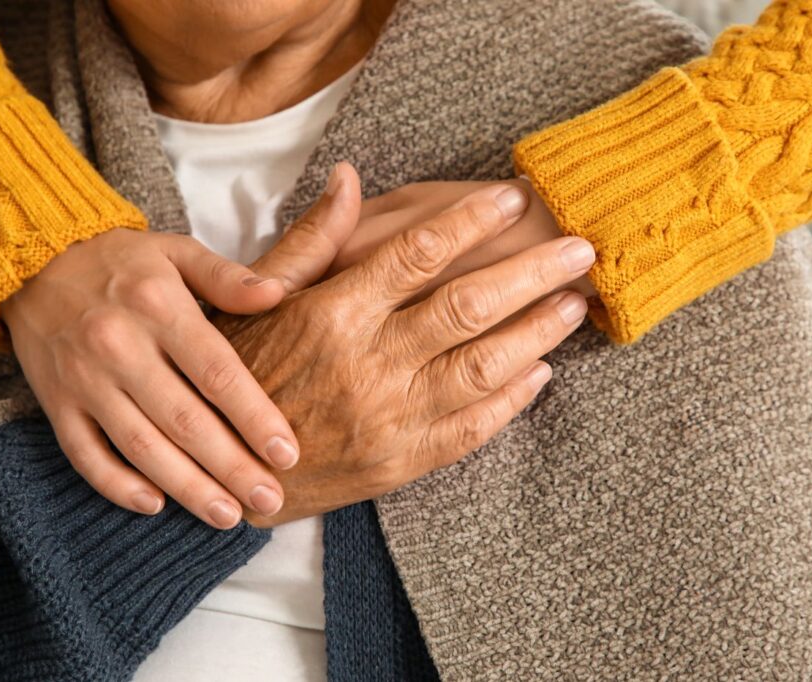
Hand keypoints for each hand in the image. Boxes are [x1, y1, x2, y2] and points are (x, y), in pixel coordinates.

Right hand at [0, 179, 357, 528]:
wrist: (30, 260)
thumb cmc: (120, 262)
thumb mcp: (177, 251)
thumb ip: (228, 277)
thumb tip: (278, 294)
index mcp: (159, 307)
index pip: (217, 373)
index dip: (255, 417)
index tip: (287, 454)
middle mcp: (120, 347)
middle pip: (185, 421)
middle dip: (231, 467)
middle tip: (269, 500)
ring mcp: (84, 380)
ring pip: (141, 446)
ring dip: (186, 487)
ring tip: (227, 515)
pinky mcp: (56, 403)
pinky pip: (85, 454)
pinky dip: (117, 485)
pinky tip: (155, 505)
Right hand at [215, 168, 595, 526]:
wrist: (230, 472)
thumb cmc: (243, 372)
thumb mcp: (262, 299)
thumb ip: (313, 239)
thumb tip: (349, 176)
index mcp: (332, 313)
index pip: (418, 253)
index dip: (472, 221)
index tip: (513, 197)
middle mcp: (367, 363)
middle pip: (469, 305)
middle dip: (532, 271)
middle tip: (581, 248)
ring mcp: (389, 418)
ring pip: (483, 366)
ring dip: (537, 332)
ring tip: (573, 303)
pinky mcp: (402, 462)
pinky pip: (473, 428)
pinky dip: (513, 399)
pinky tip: (540, 372)